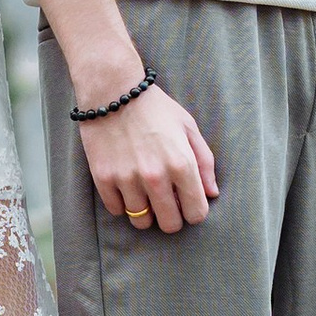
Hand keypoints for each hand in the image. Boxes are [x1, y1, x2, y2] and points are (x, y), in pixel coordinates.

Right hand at [75, 80, 219, 232]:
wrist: (112, 90)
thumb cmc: (155, 107)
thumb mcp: (188, 127)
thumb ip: (204, 162)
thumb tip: (211, 193)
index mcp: (181, 164)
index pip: (196, 214)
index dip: (194, 211)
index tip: (187, 203)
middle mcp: (155, 176)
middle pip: (169, 225)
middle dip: (172, 218)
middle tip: (166, 203)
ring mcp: (127, 179)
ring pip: (141, 222)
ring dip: (146, 212)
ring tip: (144, 195)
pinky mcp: (104, 178)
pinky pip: (116, 210)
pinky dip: (122, 204)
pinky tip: (125, 187)